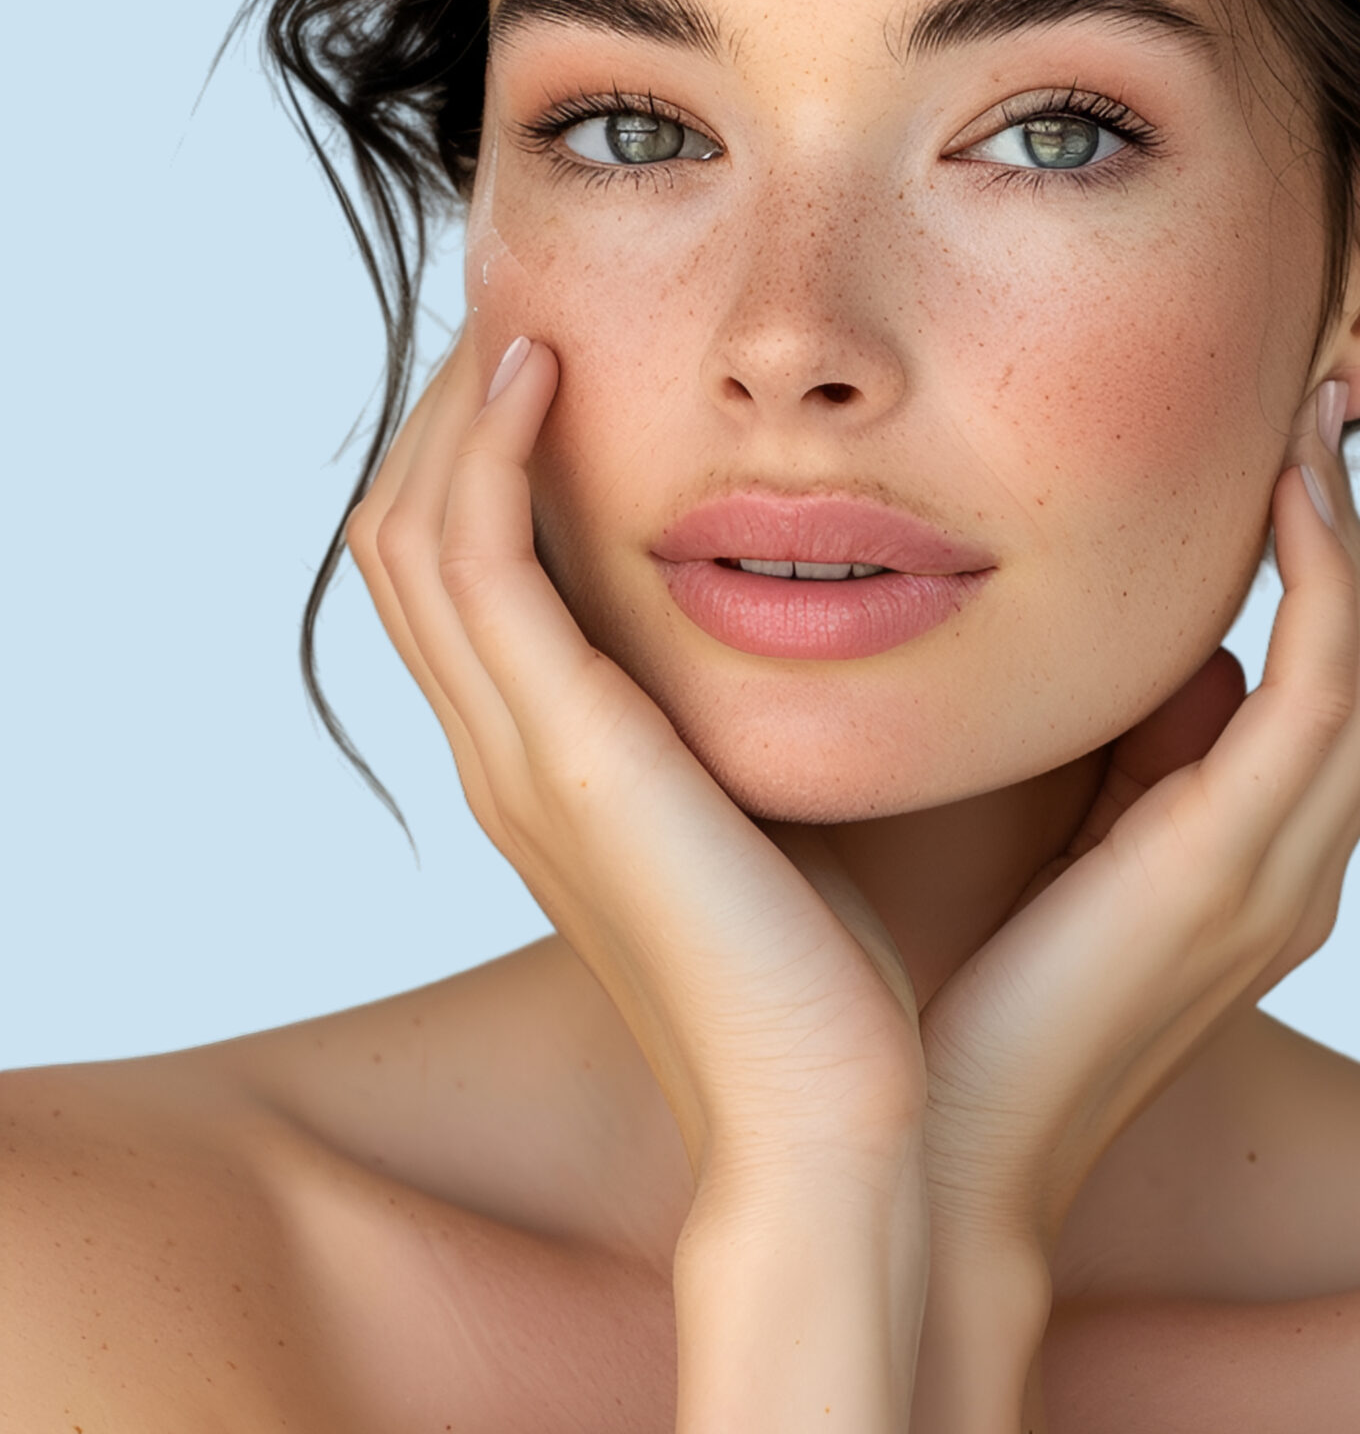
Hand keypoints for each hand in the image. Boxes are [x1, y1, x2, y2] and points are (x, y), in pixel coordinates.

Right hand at [347, 333, 925, 1187]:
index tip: (567, 358)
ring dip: (464, 410)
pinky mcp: (563, 759)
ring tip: (534, 316)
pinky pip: (476, 568)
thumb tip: (868, 611)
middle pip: (416, 533)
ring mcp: (517, 761)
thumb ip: (786, 715)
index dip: (490, 457)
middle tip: (533, 309)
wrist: (840, 1125)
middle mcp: (509, 759)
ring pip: (421, 531)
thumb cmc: (853, 983)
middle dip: (459, 411)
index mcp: (555, 772)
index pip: (468, 576)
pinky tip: (549, 376)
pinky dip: (493, 458)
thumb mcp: (800, 810)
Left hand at [919, 391, 1359, 1257]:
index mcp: (1252, 873)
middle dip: (1356, 537)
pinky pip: (1323, 688)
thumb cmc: (948, 1009)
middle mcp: (1292, 874)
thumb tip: (1132, 653)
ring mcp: (1277, 877)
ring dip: (1349, 536)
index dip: (1329, 571)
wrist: (918, 1166)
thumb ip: (1107, 763)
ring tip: (1299, 428)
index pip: (1338, 692)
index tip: (1280, 460)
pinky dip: (1320, 581)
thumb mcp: (1045, 854)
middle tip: (1304, 416)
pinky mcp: (1229, 871)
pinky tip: (1280, 498)